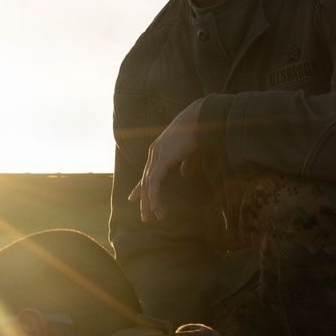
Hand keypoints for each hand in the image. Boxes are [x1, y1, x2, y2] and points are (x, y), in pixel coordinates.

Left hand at [128, 98, 202, 221]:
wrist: (202, 119)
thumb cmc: (199, 133)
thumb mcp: (190, 153)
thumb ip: (186, 164)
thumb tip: (185, 175)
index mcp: (160, 150)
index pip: (148, 173)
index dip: (141, 187)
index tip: (134, 198)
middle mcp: (154, 152)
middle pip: (146, 180)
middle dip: (145, 199)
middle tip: (145, 216)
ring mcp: (157, 155)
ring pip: (148, 183)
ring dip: (148, 201)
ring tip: (149, 216)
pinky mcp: (162, 158)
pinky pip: (154, 181)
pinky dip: (153, 194)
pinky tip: (153, 206)